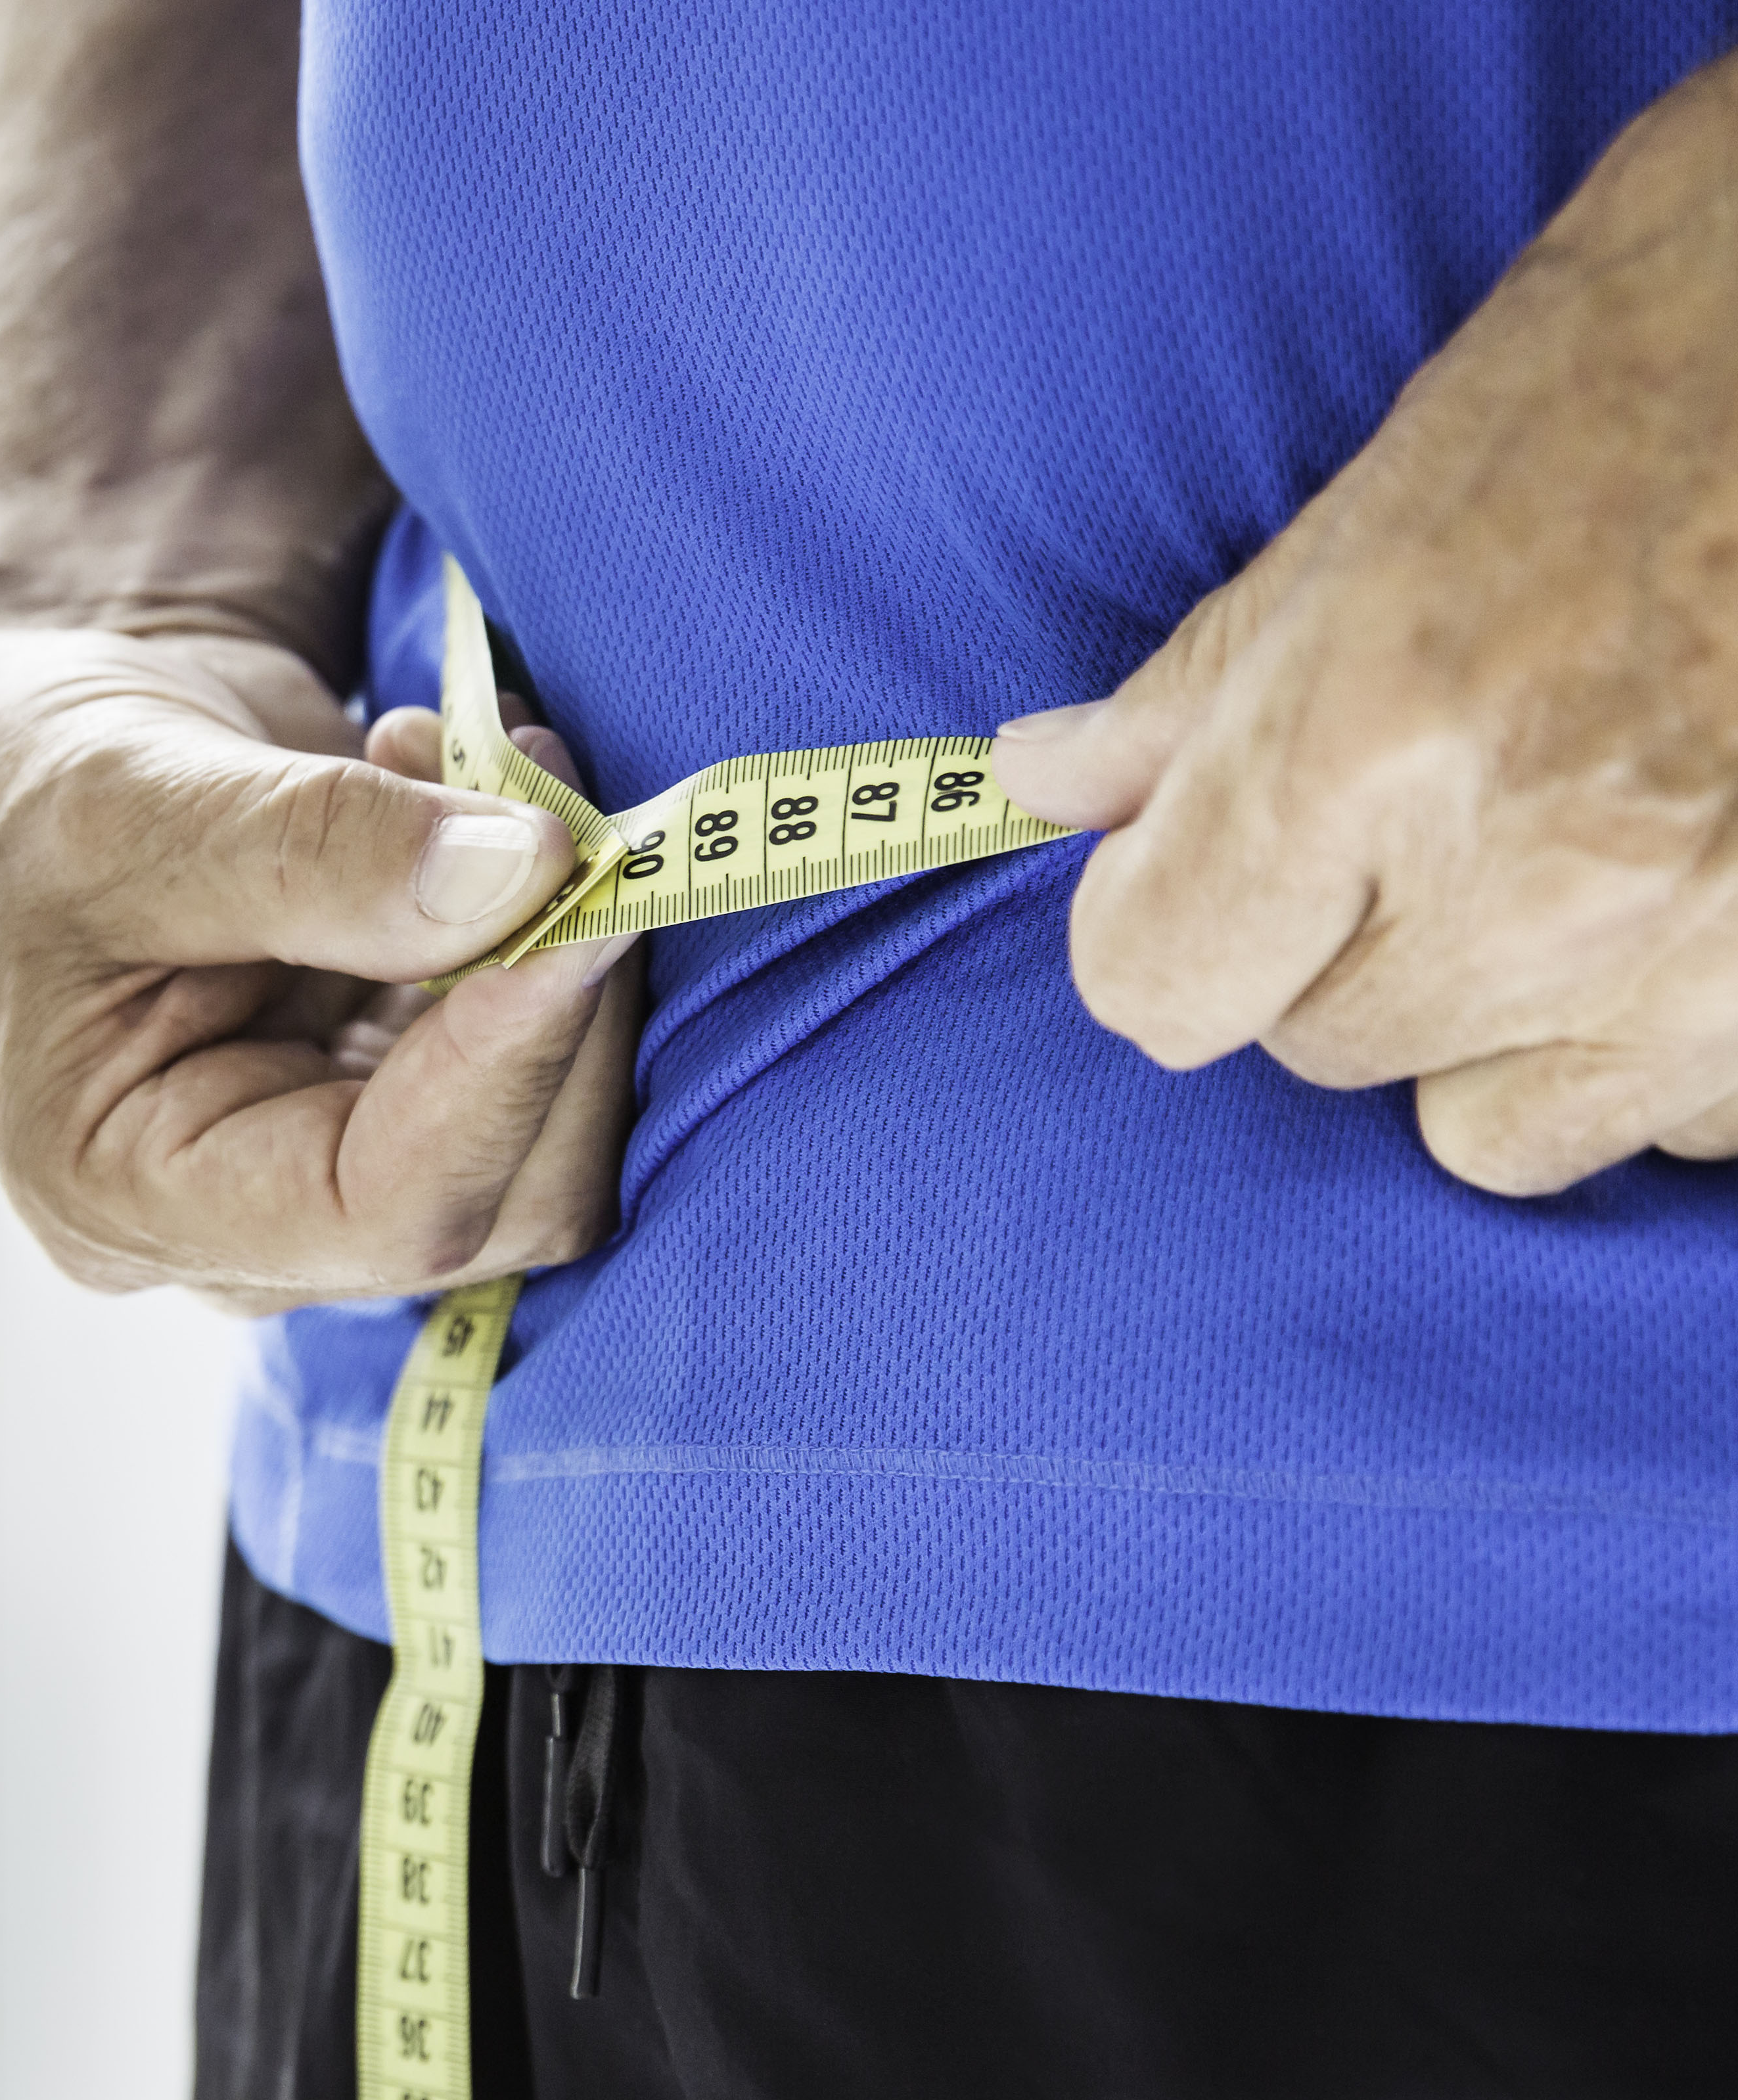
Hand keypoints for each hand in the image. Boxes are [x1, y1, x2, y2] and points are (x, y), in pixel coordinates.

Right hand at [0, 623, 643, 1311]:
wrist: (39, 765)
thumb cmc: (31, 791)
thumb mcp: (132, 799)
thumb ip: (320, 848)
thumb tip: (527, 877)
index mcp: (127, 1196)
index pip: (378, 1206)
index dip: (506, 1065)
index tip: (579, 893)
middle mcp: (245, 1225)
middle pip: (501, 1194)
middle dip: (561, 995)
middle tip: (543, 794)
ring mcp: (336, 1171)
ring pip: (554, 1130)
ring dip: (567, 939)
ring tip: (484, 763)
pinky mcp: (406, 1101)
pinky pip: (546, 1054)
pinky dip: (550, 920)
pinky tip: (472, 796)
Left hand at [994, 57, 1737, 1195]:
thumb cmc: (1642, 360)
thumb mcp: (1381, 502)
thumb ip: (1200, 690)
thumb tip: (1038, 788)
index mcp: (1370, 741)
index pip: (1154, 986)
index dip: (1149, 921)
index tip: (1185, 858)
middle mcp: (1529, 883)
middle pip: (1315, 1045)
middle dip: (1327, 946)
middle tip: (1418, 804)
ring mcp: (1694, 960)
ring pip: (1485, 1128)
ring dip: (1481, 1027)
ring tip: (1543, 868)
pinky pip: (1673, 1126)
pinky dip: (1649, 1048)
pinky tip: (1672, 908)